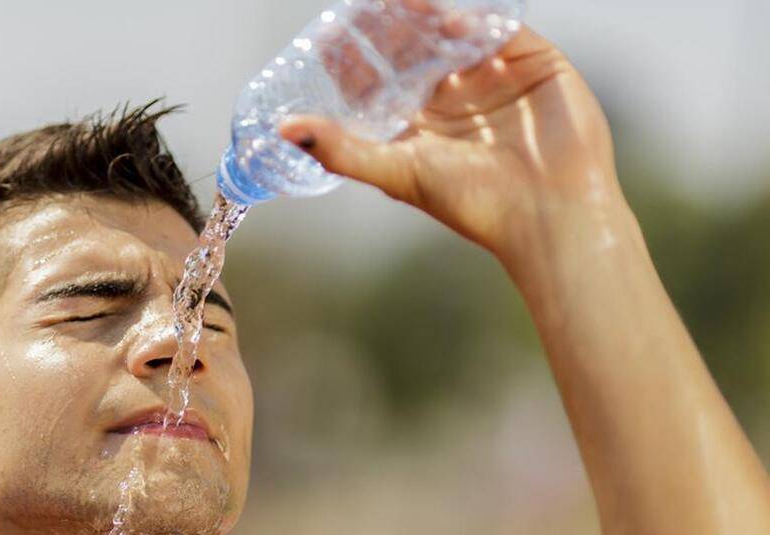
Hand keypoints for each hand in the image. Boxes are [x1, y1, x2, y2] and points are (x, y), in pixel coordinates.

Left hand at [280, 24, 622, 260]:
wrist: (548, 215)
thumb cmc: (472, 203)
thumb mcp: (397, 171)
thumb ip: (342, 150)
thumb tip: (284, 130)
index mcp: (422, 124)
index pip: (382, 80)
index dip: (357, 59)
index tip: (329, 38)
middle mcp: (456, 98)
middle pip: (416, 50)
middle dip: (389, 28)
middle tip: (361, 8)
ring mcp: (496, 78)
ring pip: (455, 33)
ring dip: (427, 16)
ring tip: (397, 1)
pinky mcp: (536, 64)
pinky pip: (502, 30)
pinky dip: (475, 21)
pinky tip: (446, 20)